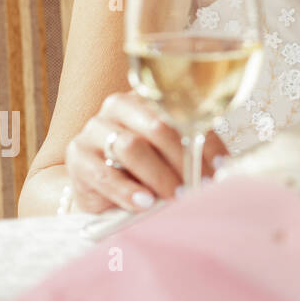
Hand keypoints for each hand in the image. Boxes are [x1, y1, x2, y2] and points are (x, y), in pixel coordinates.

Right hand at [64, 90, 228, 213]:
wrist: (99, 187)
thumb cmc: (143, 168)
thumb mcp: (170, 156)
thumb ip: (194, 152)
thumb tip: (222, 167)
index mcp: (147, 98)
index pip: (183, 114)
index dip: (204, 141)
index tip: (220, 167)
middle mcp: (118, 106)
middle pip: (157, 126)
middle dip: (181, 159)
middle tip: (196, 185)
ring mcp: (94, 129)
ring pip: (131, 146)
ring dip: (158, 174)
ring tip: (175, 195)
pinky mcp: (77, 157)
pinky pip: (104, 174)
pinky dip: (128, 191)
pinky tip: (145, 202)